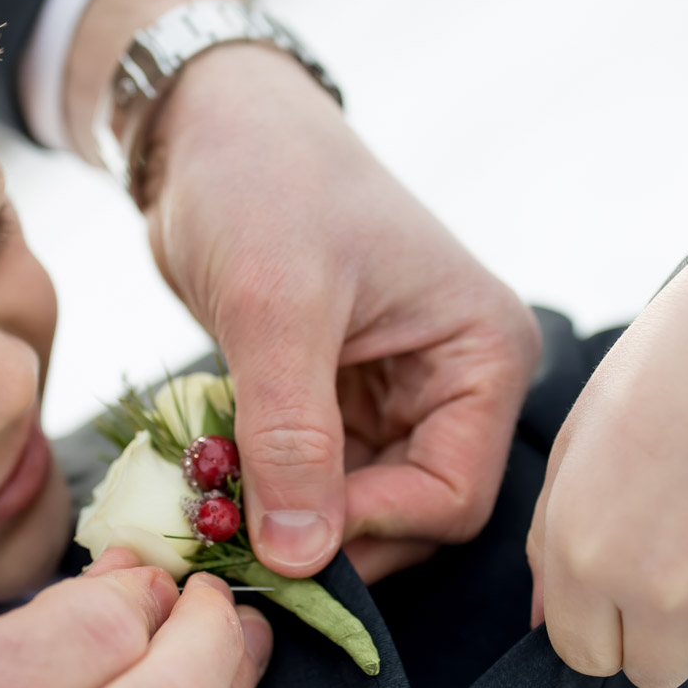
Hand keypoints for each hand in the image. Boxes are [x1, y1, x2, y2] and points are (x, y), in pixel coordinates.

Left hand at [64, 0, 539, 584]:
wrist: (207, 128)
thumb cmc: (262, 183)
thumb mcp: (277, 308)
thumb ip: (290, 436)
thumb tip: (299, 558)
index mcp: (479, 353)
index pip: (449, 494)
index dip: (366, 528)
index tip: (277, 539)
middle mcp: (450, 381)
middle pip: (405, 512)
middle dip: (322, 534)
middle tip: (233, 547)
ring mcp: (390, 393)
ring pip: (349, 502)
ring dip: (281, 516)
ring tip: (212, 514)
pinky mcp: (331, 396)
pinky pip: (305, 473)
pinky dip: (259, 487)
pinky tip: (211, 485)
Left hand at [528, 222, 687, 687]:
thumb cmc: (665, 377)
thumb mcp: (578, 448)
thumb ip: (551, 543)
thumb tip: (546, 621)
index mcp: (580, 549)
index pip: (579, 653)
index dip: (597, 626)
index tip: (615, 591)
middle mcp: (649, 585)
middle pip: (647, 670)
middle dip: (653, 632)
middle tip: (672, 565)